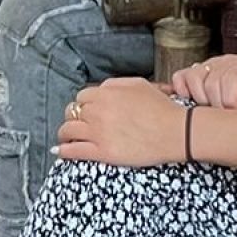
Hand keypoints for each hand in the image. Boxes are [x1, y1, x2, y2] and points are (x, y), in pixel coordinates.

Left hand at [57, 76, 189, 167]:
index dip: (83, 105)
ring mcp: (98, 132)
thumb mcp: (139, 84)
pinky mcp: (102, 151)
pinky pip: (73, 151)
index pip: (81, 97)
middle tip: (77, 124)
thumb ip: (115, 84)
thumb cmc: (162, 109)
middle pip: (71, 112)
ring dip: (64, 134)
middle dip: (73, 118)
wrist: (176, 131)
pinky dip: (64, 150)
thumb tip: (101, 88)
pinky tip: (60, 151)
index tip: (86, 112)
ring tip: (65, 138)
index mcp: (105, 93)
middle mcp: (98, 111)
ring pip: (67, 130)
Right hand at [171, 54, 236, 108]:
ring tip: (211, 109)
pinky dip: (182, 90)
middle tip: (225, 116)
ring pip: (193, 78)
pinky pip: (181, 76)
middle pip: (211, 83)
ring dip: (199, 98)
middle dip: (216, 106)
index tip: (236, 114)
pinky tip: (194, 100)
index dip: (230, 101)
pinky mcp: (199, 68)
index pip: (230, 79)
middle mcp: (227, 61)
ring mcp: (211, 63)